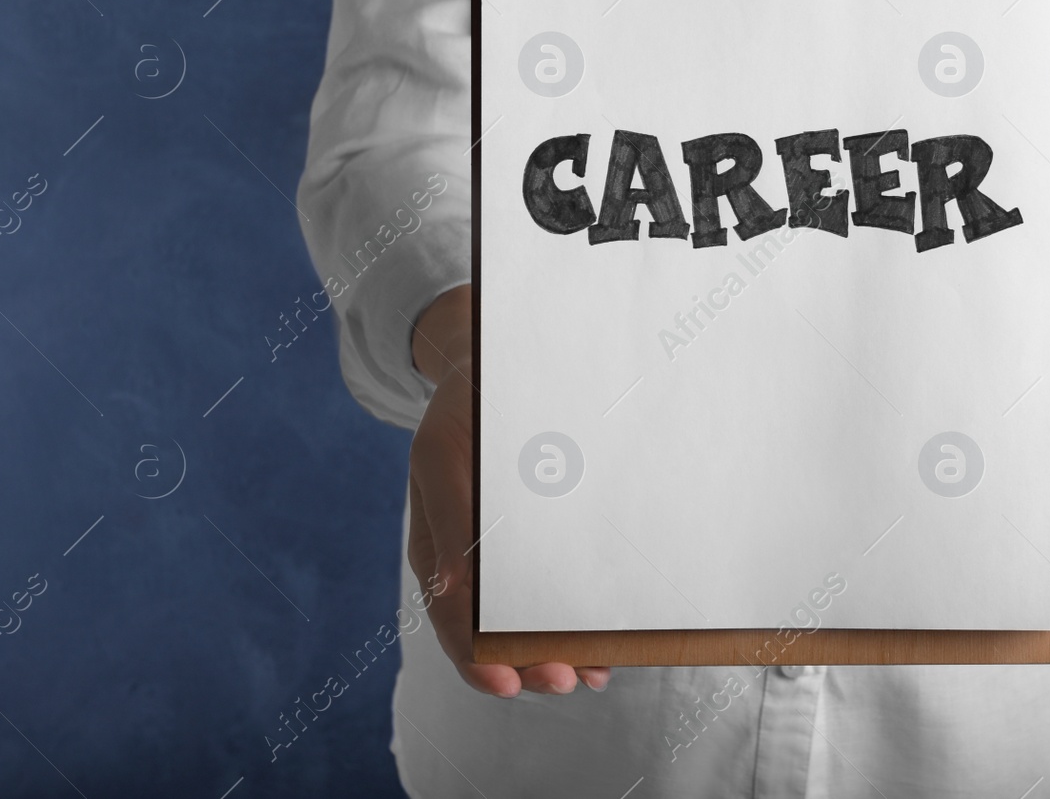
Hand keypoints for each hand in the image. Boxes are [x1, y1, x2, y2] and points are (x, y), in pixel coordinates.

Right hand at [409, 284, 610, 696]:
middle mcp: (476, 562)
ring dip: (560, 653)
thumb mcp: (442, 453)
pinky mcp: (550, 540)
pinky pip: (562, 589)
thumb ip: (447, 517)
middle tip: (567, 681)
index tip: (507, 683)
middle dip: (530, 665)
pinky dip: (581, 621)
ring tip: (592, 673)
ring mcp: (513, 554)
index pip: (451, 617)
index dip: (476, 658)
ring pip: (531, 621)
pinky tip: (610, 647)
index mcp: (440, 547)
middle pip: (495, 632)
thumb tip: (450, 586)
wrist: (496, 366)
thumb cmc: (466, 412)